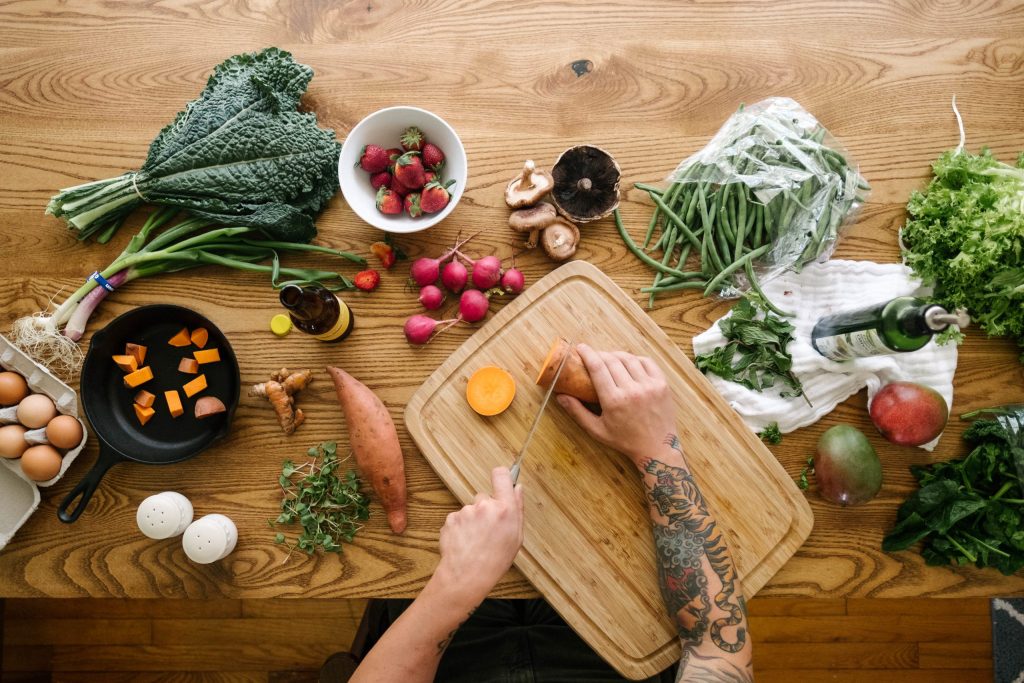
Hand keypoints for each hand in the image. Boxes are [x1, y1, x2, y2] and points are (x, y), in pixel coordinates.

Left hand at [434, 466, 523, 608]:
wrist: (466, 576)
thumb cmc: (495, 561)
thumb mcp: (517, 537)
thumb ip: (517, 509)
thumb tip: (518, 488)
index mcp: (504, 509)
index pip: (501, 476)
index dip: (501, 476)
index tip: (501, 480)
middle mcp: (484, 505)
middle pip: (485, 497)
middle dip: (486, 509)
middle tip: (488, 530)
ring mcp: (465, 511)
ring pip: (470, 509)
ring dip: (472, 520)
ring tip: (475, 541)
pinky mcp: (450, 518)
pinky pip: (458, 518)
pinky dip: (460, 528)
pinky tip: (465, 542)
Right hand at [557, 344, 678, 465]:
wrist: (656, 447)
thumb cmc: (625, 440)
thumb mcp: (597, 430)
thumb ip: (577, 412)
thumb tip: (560, 396)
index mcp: (614, 400)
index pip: (598, 367)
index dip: (587, 354)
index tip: (580, 347)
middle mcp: (632, 390)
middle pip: (612, 360)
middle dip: (600, 354)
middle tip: (594, 356)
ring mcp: (649, 386)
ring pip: (629, 359)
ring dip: (616, 355)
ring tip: (610, 358)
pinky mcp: (662, 384)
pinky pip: (647, 362)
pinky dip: (635, 359)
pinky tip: (629, 363)